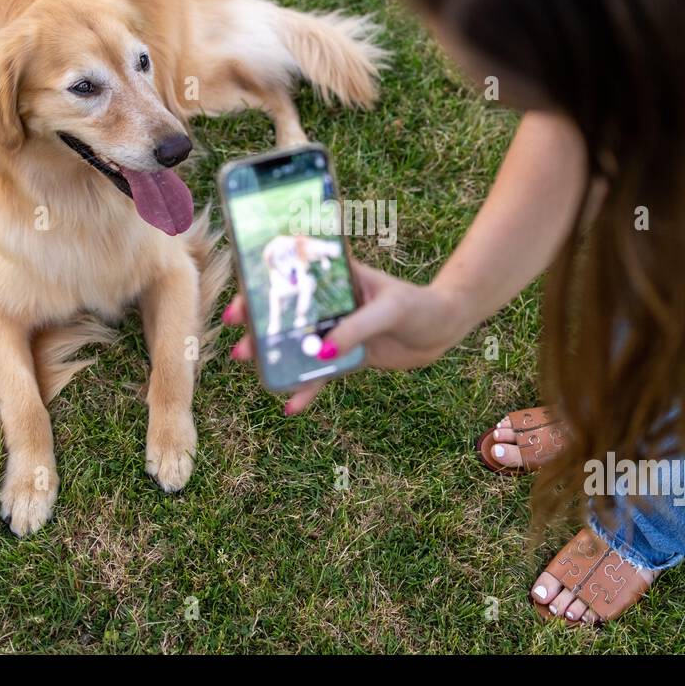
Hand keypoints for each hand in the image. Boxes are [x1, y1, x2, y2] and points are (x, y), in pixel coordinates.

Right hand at [223, 261, 467, 413]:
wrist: (444, 328)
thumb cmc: (418, 305)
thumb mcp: (389, 310)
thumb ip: (356, 328)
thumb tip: (322, 352)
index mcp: (336, 278)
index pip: (292, 277)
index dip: (262, 289)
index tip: (242, 305)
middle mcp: (330, 302)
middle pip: (288, 315)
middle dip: (261, 329)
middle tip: (240, 345)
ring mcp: (337, 330)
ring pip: (300, 346)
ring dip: (277, 359)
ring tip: (256, 371)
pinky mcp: (347, 356)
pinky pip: (322, 374)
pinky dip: (308, 390)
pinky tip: (293, 407)